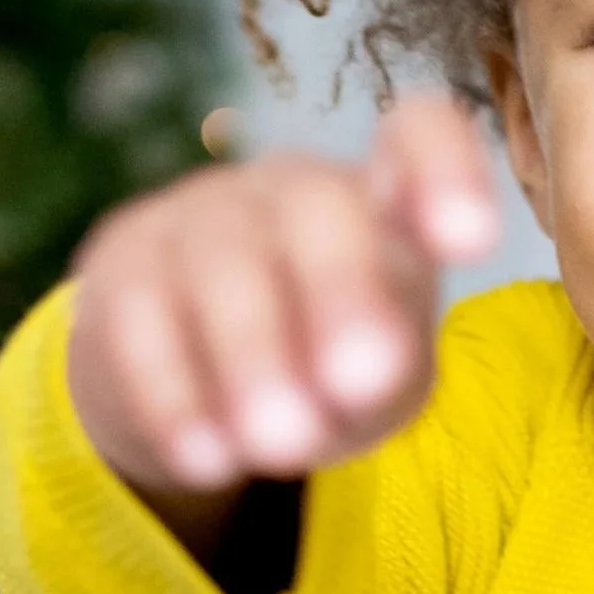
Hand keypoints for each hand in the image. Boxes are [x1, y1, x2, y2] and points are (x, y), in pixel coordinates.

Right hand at [64, 94, 500, 521]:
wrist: (189, 376)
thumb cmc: (322, 363)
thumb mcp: (379, 372)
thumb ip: (387, 370)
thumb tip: (362, 380)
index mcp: (378, 199)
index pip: (417, 134)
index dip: (447, 171)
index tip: (473, 243)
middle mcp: (287, 189)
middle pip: (316, 205)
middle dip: (341, 291)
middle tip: (361, 383)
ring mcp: (196, 216)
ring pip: (222, 264)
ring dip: (254, 357)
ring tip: (281, 447)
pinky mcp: (120, 265)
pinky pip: (141, 320)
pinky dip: (176, 395)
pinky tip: (208, 459)